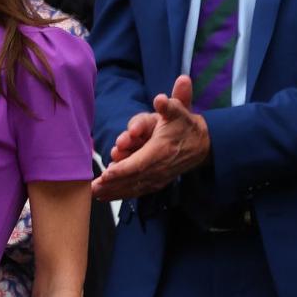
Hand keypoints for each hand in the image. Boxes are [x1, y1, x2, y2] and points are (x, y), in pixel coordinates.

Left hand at [91, 75, 210, 200]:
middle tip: (93, 188)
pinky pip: (137, 191)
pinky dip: (122, 195)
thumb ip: (169, 105)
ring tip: (95, 194)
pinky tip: (107, 197)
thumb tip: (161, 99)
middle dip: (111, 184)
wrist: (203, 144)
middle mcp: (160, 167)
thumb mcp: (179, 111)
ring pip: (133, 188)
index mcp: (161, 151)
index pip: (139, 164)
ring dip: (113, 192)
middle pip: (132, 179)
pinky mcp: (158, 182)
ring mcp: (159, 178)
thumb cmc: (185, 125)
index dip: (122, 169)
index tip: (106, 173)